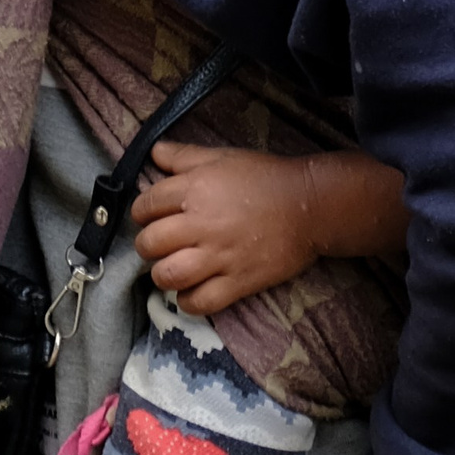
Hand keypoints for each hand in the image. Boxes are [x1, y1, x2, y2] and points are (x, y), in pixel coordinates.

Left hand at [129, 142, 322, 314]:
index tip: (152, 216)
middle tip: (161, 245)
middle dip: (148, 245)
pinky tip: (191, 290)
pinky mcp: (239, 282)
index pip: (145, 206)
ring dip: (163, 274)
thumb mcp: (223, 157)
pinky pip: (199, 302)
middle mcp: (202, 223)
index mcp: (194, 189)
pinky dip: (188, 301)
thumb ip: (184, 156)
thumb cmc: (266, 178)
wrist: (311, 205)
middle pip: (149, 243)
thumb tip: (152, 152)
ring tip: (173, 269)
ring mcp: (220, 256)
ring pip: (168, 275)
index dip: (142, 212)